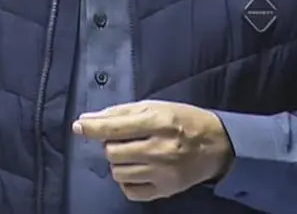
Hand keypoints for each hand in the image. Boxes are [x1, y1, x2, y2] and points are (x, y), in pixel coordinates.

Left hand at [73, 100, 234, 201]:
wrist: (218, 145)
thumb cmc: (183, 120)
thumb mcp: (155, 106)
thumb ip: (121, 113)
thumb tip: (89, 120)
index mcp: (158, 122)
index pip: (115, 128)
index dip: (92, 128)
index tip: (79, 127)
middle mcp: (160, 149)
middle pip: (112, 152)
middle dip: (110, 144)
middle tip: (123, 139)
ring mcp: (163, 173)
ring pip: (118, 172)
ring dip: (119, 162)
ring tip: (133, 153)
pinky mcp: (166, 190)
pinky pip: (130, 191)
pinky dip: (127, 180)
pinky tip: (137, 169)